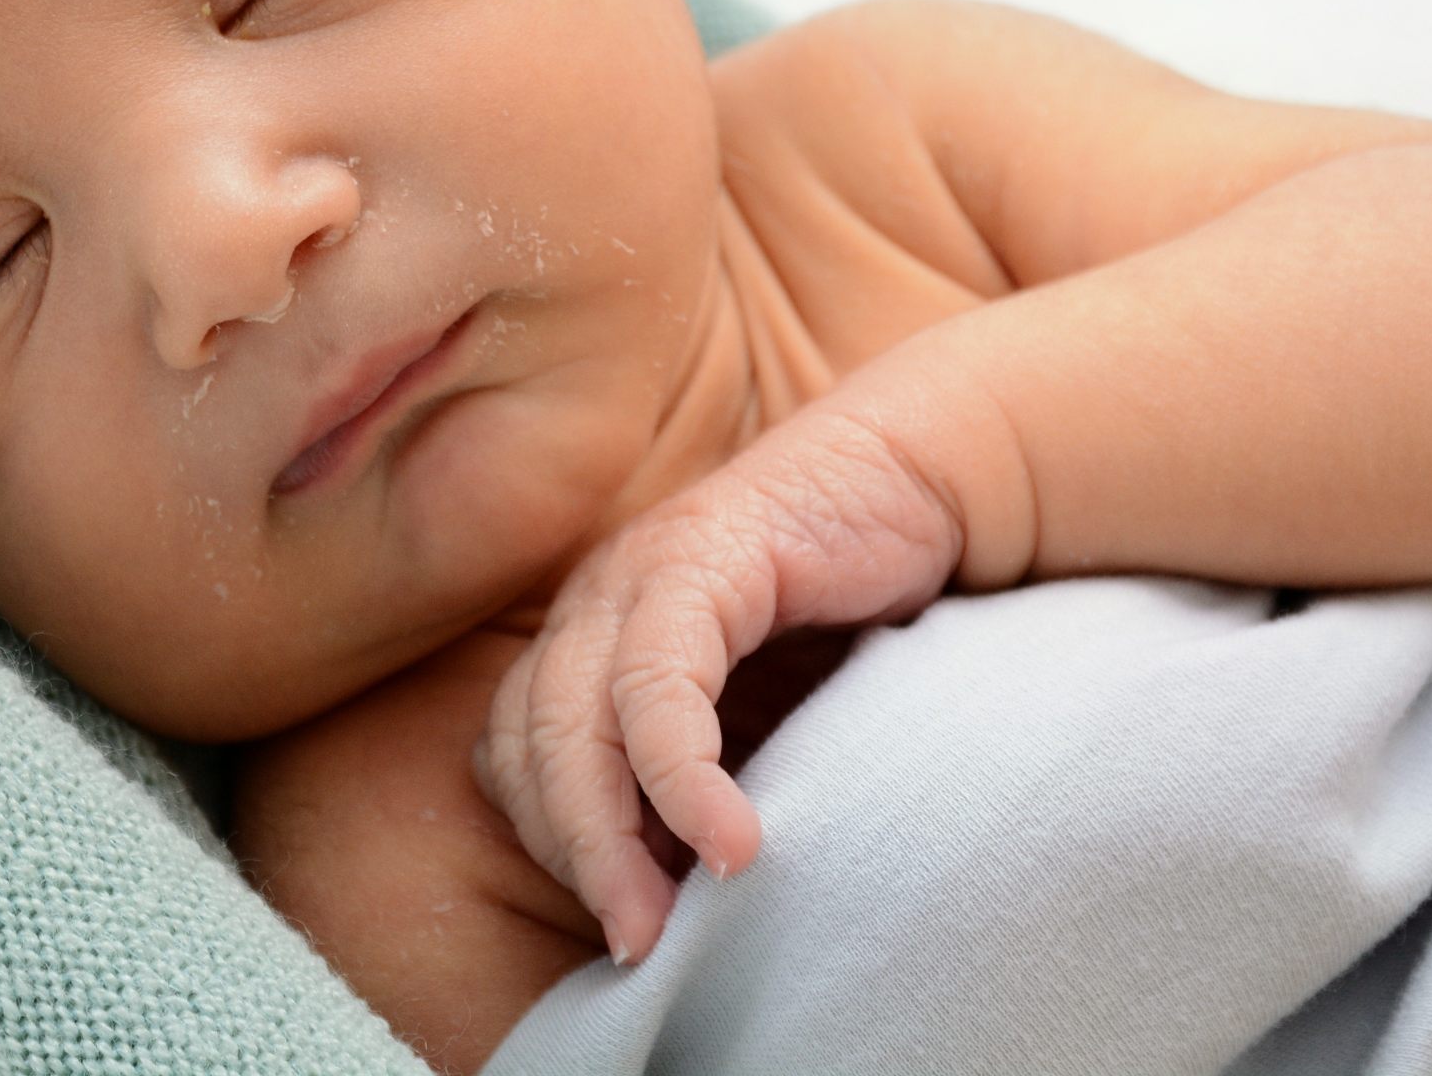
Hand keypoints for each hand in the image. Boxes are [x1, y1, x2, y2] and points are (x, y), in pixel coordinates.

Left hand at [472, 401, 975, 965]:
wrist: (917, 483)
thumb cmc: (845, 613)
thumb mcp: (758, 716)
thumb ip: (700, 781)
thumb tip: (677, 902)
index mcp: (586, 642)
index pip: (514, 757)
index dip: (553, 849)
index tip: (621, 931)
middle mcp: (593, 605)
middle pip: (528, 744)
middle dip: (573, 859)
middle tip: (635, 947)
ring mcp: (636, 574)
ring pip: (573, 717)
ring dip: (611, 835)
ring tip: (668, 920)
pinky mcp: (699, 556)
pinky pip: (659, 681)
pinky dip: (682, 775)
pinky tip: (730, 842)